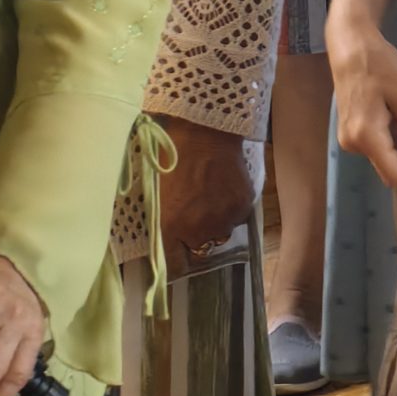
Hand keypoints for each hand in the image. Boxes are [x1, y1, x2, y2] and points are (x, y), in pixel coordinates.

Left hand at [157, 118, 255, 272]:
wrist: (203, 130)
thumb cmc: (170, 153)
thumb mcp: (153, 189)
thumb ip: (158, 218)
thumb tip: (158, 236)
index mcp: (170, 226)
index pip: (173, 265)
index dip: (173, 263)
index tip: (173, 258)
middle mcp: (199, 231)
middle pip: (199, 248)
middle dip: (194, 236)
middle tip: (191, 213)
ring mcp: (224, 219)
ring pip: (220, 233)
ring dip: (214, 222)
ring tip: (209, 198)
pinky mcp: (243, 207)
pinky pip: (236, 218)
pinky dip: (230, 208)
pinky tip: (224, 188)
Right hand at [326, 19, 396, 187]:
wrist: (350, 44)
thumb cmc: (379, 64)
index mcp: (366, 136)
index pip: (395, 174)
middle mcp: (353, 144)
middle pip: (388, 169)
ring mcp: (349, 138)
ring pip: (383, 158)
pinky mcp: (350, 130)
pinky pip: (375, 146)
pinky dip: (392, 140)